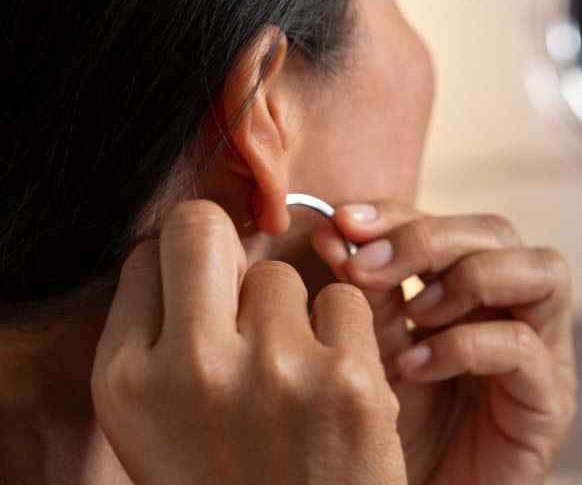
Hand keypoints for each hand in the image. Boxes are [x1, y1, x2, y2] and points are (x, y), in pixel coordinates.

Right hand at [91, 200, 406, 484]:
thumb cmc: (224, 480)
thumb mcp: (154, 420)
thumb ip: (158, 331)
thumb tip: (199, 240)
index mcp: (126, 381)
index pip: (146, 255)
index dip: (180, 270)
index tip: (201, 298)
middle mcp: (192, 369)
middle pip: (201, 227)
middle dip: (223, 249)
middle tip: (241, 297)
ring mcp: (275, 371)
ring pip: (281, 275)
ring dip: (287, 316)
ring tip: (290, 378)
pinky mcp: (349, 382)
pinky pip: (344, 300)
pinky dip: (343, 335)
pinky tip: (333, 385)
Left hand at [311, 201, 576, 484]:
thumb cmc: (392, 428)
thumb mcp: (370, 348)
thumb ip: (363, 293)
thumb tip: (332, 230)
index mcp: (473, 290)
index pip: (451, 221)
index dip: (400, 212)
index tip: (343, 222)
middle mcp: (516, 309)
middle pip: (499, 233)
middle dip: (429, 238)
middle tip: (367, 266)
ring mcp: (543, 351)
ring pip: (542, 271)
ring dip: (467, 279)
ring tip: (413, 312)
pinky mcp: (550, 400)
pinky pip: (524, 347)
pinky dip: (463, 346)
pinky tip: (415, 368)